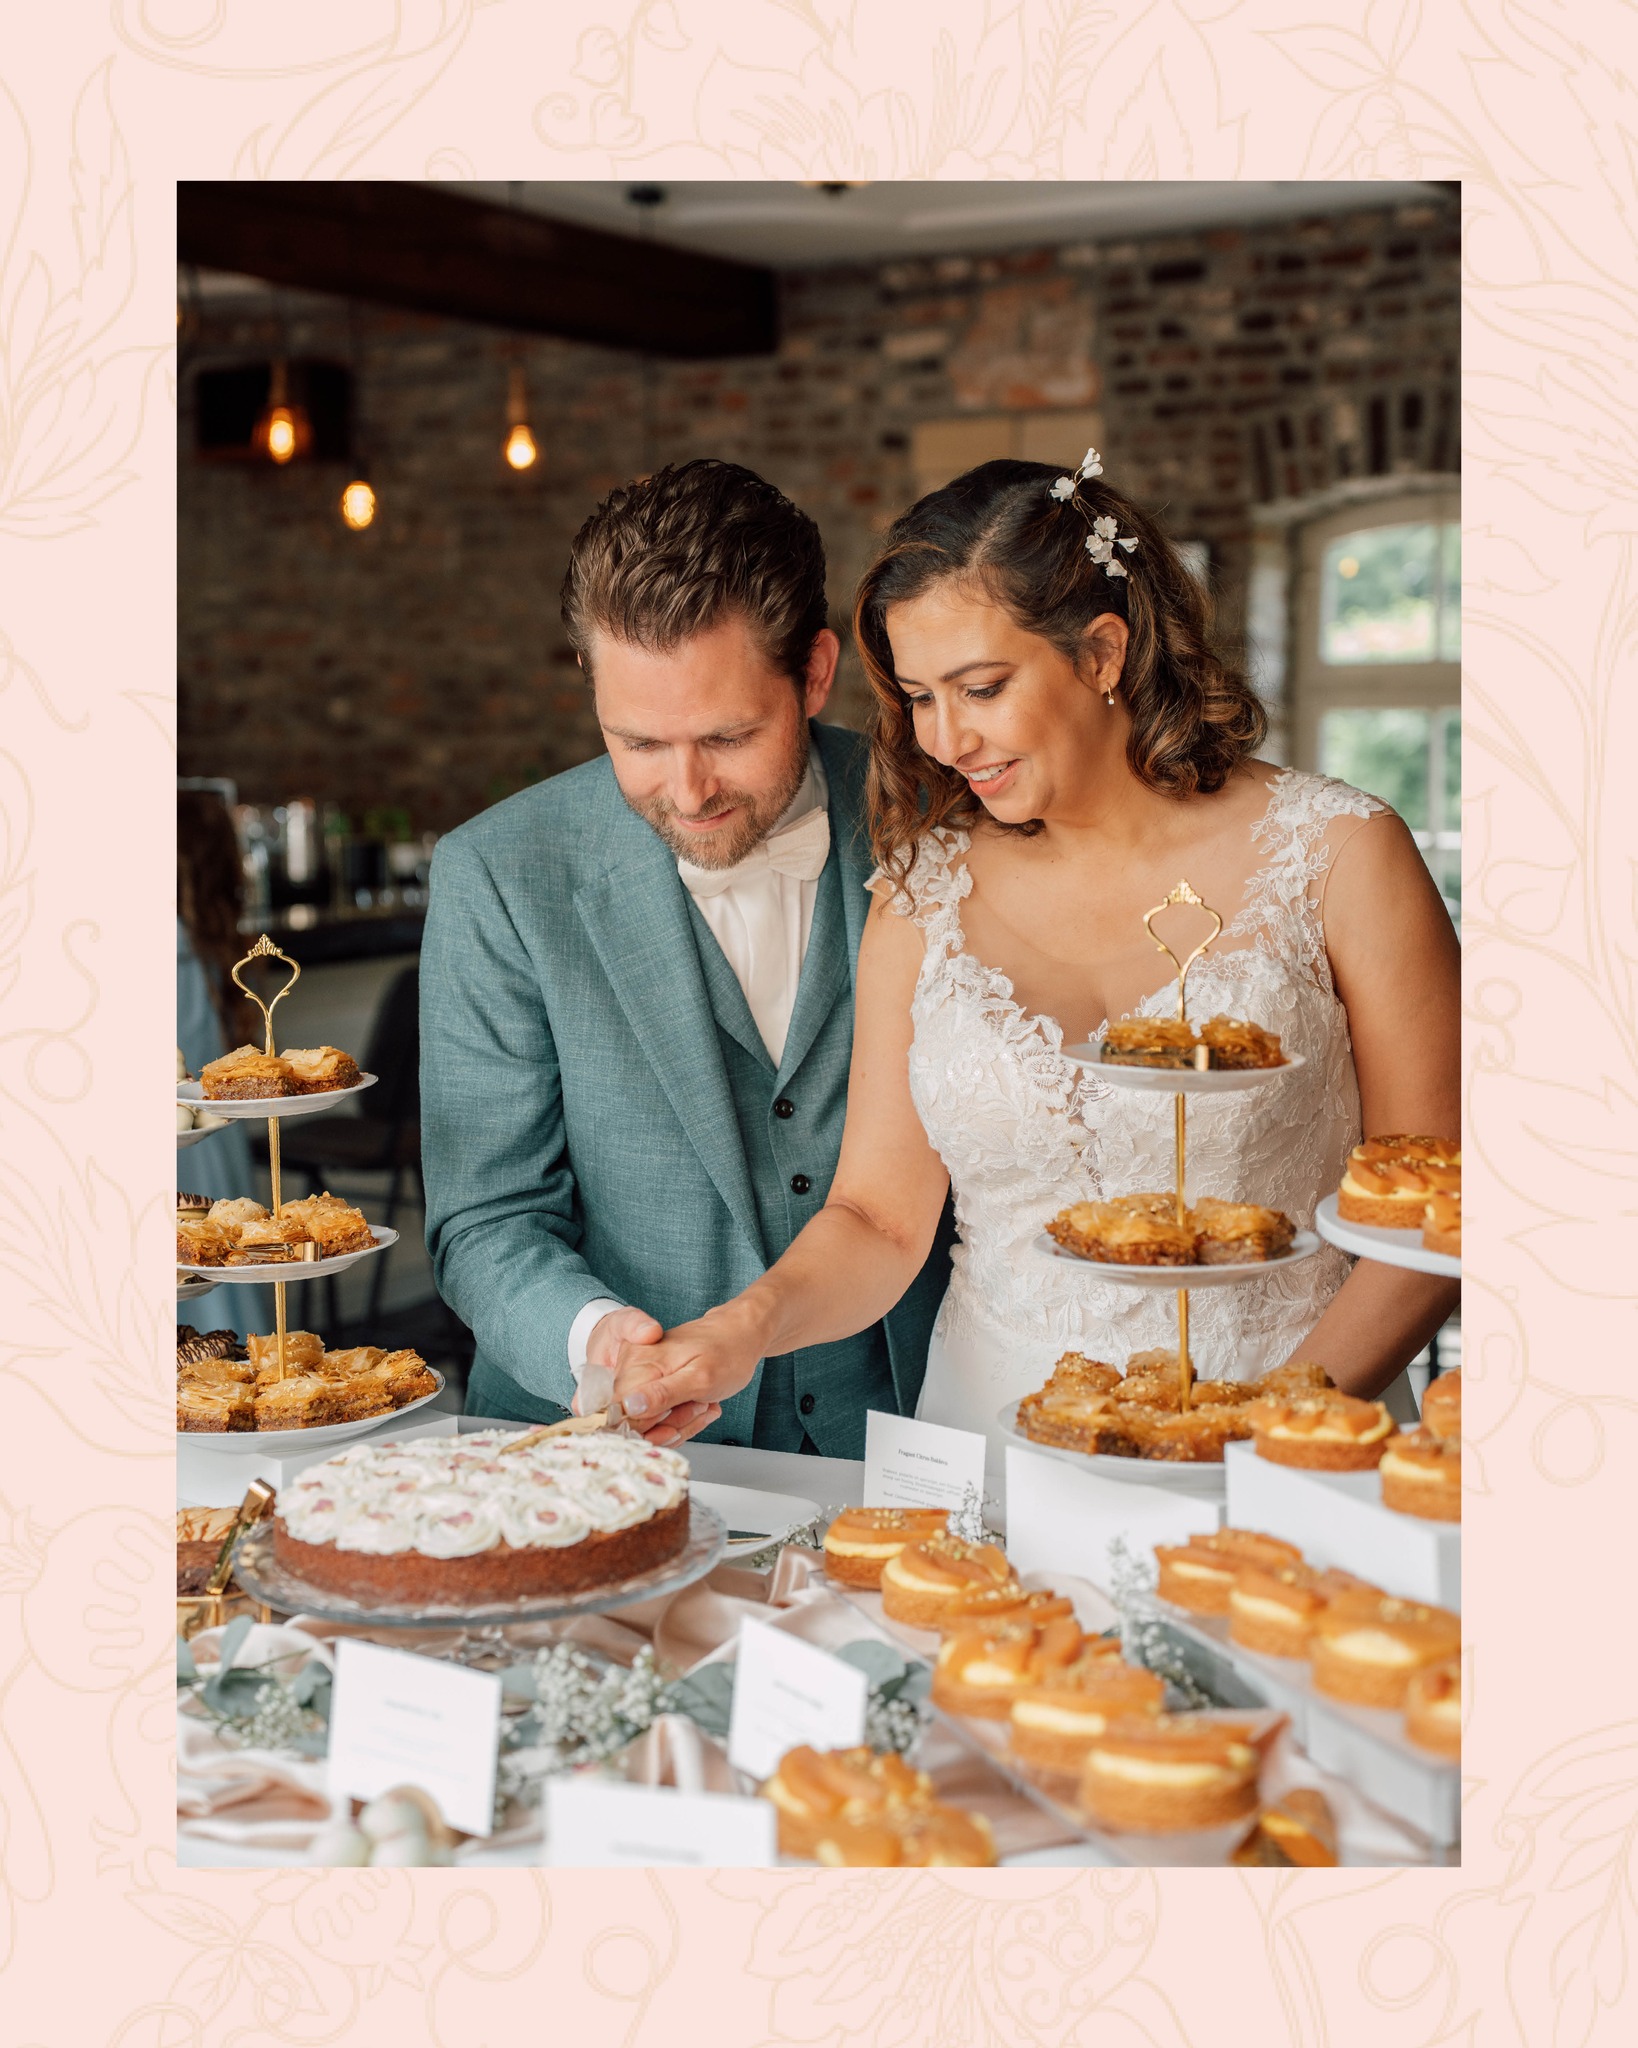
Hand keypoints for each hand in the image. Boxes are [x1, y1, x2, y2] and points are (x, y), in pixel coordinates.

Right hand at [585, 1307, 721, 1445]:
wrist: (737, 1336)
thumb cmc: (725, 1352)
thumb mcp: (700, 1378)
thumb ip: (662, 1393)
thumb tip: (628, 1407)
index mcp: (637, 1363)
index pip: (620, 1411)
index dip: (646, 1427)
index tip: (674, 1425)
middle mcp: (631, 1370)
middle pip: (633, 1422)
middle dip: (668, 1426)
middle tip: (697, 1406)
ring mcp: (640, 1380)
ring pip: (647, 1425)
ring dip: (679, 1424)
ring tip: (702, 1404)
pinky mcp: (649, 1389)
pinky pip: (658, 1421)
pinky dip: (681, 1421)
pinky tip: (698, 1407)